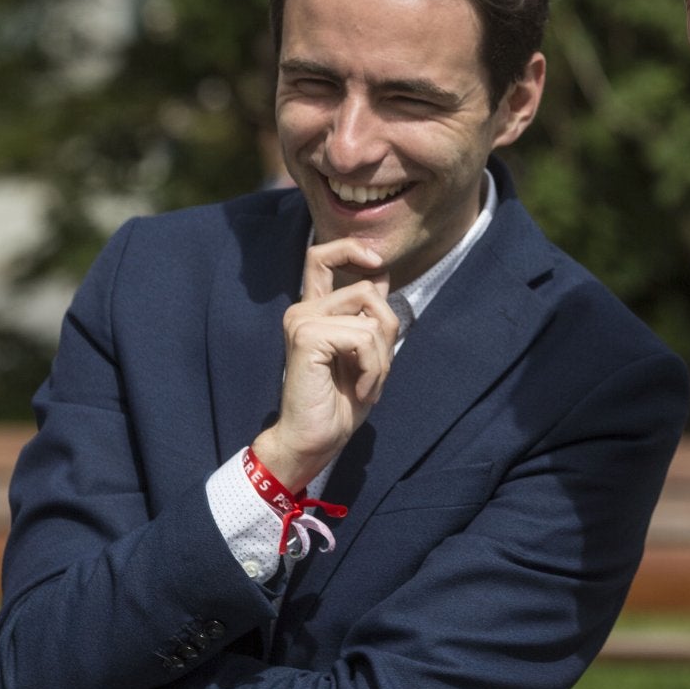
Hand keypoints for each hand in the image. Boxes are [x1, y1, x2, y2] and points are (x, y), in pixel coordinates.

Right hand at [253, 238, 400, 490]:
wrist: (314, 440)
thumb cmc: (339, 402)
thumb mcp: (366, 352)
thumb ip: (369, 315)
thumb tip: (381, 274)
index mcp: (314, 310)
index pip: (322, 256)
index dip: (351, 248)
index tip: (376, 262)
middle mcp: (303, 309)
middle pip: (366, 288)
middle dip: (386, 330)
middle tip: (375, 369)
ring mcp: (302, 320)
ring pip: (370, 315)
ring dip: (381, 356)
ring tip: (366, 383)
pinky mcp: (306, 336)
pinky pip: (363, 336)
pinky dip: (373, 367)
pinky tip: (360, 389)